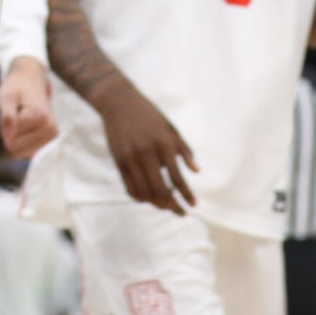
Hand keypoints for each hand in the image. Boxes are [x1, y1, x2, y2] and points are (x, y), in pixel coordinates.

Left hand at [0, 56, 57, 158]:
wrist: (31, 79)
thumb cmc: (16, 87)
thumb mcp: (6, 97)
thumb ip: (7, 116)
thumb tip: (7, 137)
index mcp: (40, 117)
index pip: (11, 139)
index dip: (4, 126)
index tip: (9, 111)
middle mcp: (51, 128)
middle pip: (16, 148)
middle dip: (9, 134)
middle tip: (14, 115)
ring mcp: (52, 134)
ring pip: (21, 152)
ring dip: (15, 138)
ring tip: (19, 120)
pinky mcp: (50, 138)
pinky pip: (27, 151)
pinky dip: (21, 142)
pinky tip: (23, 127)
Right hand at [94, 83, 197, 214]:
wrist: (119, 102)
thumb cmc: (149, 116)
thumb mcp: (171, 129)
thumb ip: (184, 150)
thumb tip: (197, 171)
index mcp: (163, 144)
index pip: (178, 178)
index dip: (187, 195)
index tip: (193, 206)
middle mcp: (146, 152)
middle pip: (160, 190)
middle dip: (172, 206)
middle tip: (180, 212)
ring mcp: (130, 158)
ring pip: (144, 192)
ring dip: (156, 204)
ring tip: (166, 207)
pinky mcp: (118, 161)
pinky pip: (129, 187)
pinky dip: (140, 197)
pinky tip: (148, 199)